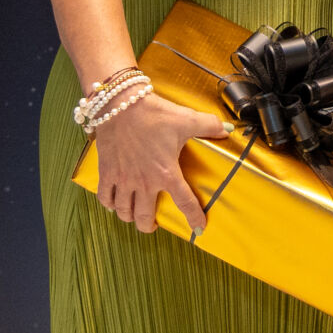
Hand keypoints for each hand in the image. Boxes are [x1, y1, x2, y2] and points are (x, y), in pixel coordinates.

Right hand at [91, 92, 229, 233]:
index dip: (194, 218)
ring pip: (124, 212)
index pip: (185, 203)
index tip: (198, 228)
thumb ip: (209, 125)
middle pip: (145, 218)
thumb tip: (227, 129)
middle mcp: (144, 182)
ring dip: (130, 217)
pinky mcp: (106, 171)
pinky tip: (114, 203)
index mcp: (167, 172)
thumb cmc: (153, 113)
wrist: (120, 103)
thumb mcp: (186, 118)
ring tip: (134, 214)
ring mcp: (123, 179)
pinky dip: (109, 204)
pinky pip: (104, 198)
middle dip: (150, 226)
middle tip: (154, 224)